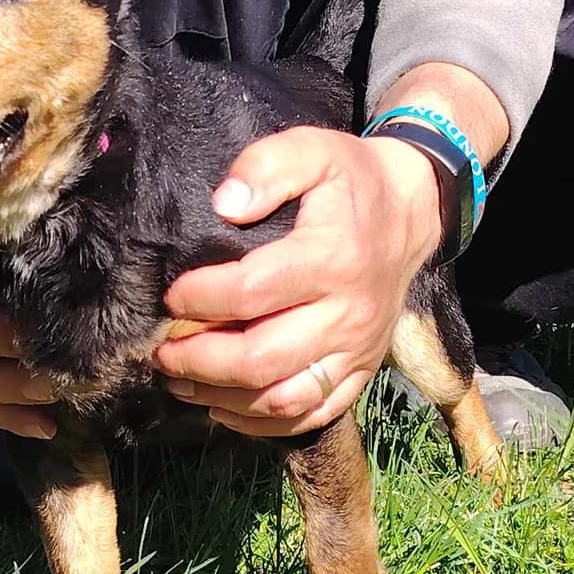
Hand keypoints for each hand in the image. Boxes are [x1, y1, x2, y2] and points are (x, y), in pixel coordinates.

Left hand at [153, 126, 444, 435]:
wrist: (412, 212)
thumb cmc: (351, 180)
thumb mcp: (313, 149)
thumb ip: (267, 166)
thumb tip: (225, 203)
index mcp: (333, 258)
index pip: (252, 292)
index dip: (201, 300)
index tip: (171, 297)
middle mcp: (348, 314)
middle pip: (263, 359)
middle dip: (199, 361)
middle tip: (160, 350)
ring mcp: (356, 351)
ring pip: (283, 398)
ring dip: (222, 399)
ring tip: (179, 380)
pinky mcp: (359, 373)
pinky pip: (309, 416)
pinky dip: (261, 424)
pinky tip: (221, 407)